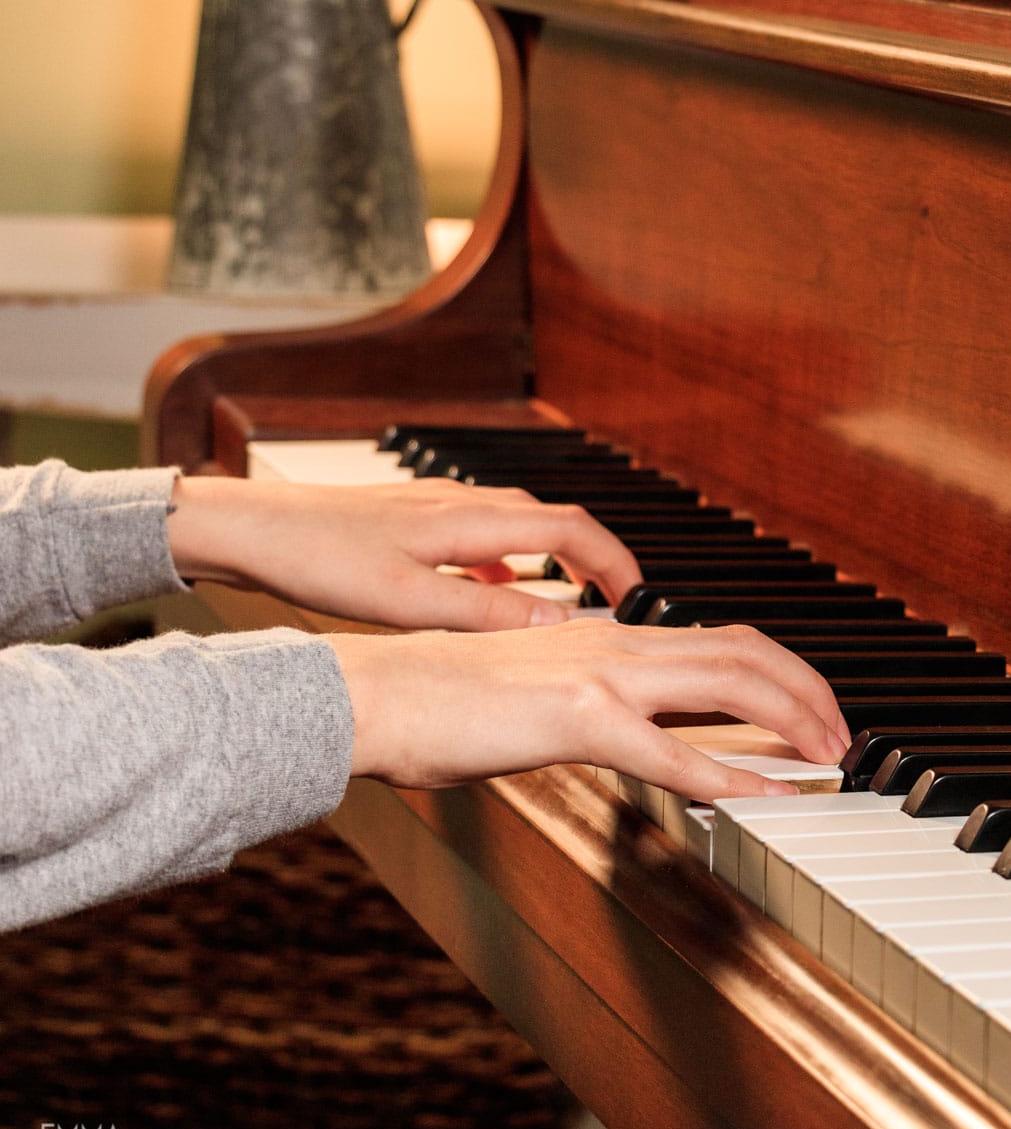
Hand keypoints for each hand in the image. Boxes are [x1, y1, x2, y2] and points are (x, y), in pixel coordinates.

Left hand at [166, 476, 640, 630]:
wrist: (251, 526)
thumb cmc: (318, 559)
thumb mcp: (407, 601)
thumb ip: (486, 614)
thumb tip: (560, 626)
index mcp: (469, 520)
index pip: (572, 528)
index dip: (617, 562)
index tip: (642, 598)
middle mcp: (461, 502)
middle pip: (553, 520)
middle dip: (593, 560)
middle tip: (615, 603)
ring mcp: (435, 505)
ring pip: (516, 525)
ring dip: (550, 559)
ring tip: (564, 605)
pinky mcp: (410, 518)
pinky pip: (480, 534)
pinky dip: (505, 562)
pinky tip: (487, 594)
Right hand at [333, 618, 852, 795]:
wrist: (372, 693)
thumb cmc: (434, 702)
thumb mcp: (525, 695)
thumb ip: (578, 706)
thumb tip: (614, 733)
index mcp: (600, 637)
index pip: (713, 637)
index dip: (775, 669)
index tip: (808, 708)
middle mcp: (610, 642)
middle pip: (740, 647)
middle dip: (806, 688)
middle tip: (842, 734)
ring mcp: (596, 674)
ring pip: (725, 679)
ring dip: (790, 717)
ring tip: (829, 756)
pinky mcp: (573, 716)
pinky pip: (671, 751)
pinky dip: (730, 776)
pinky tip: (764, 799)